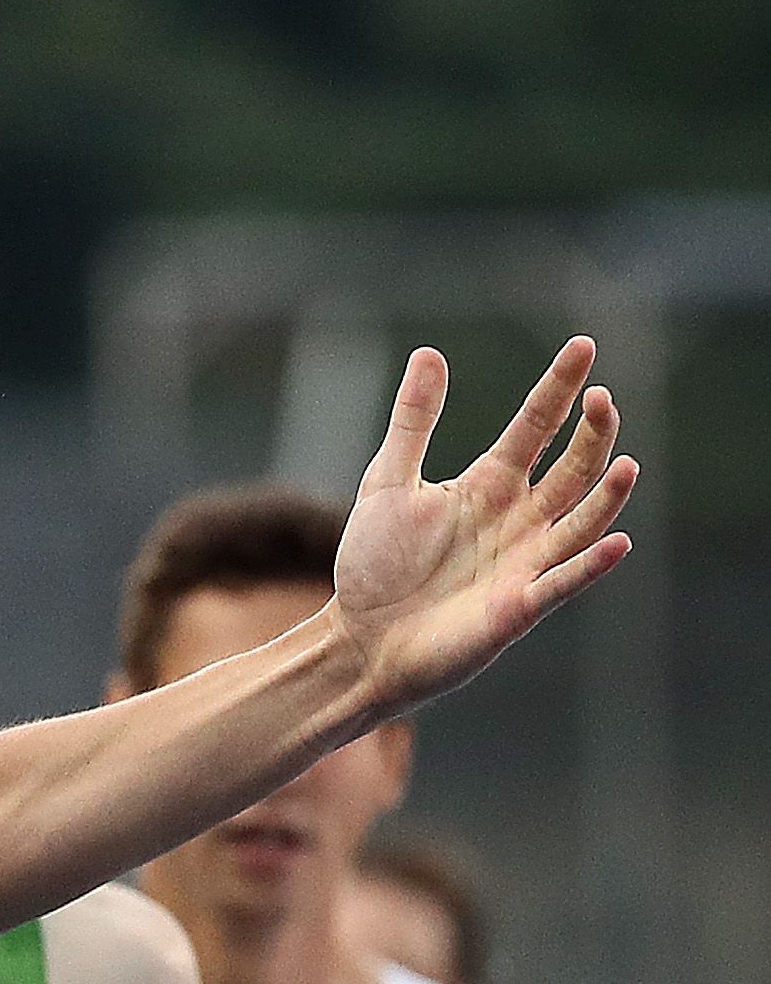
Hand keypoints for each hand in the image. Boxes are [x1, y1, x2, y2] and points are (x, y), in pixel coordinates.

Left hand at [334, 339, 636, 715]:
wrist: (359, 638)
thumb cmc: (375, 565)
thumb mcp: (388, 483)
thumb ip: (413, 422)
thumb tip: (430, 353)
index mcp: (489, 484)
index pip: (535, 426)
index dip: (559, 388)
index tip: (583, 346)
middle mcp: (518, 518)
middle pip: (571, 468)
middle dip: (590, 434)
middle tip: (600, 399)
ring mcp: (524, 561)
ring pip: (580, 522)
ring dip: (605, 496)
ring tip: (624, 463)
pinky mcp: (518, 606)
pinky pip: (562, 582)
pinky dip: (589, 564)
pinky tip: (615, 542)